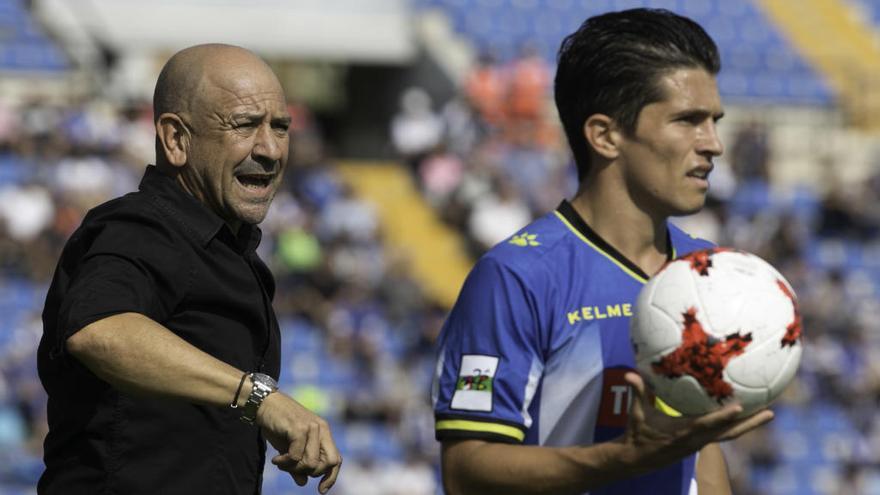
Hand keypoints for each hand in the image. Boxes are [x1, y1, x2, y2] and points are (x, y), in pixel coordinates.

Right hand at [256, 392, 341, 493]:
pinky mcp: (299, 429)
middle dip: (312, 472)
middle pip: (329, 462)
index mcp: (323, 432)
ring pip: (311, 463)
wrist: (264, 403)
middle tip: (292, 469)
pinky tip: (276, 459)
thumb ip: (298, 463)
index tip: (321, 490)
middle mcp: (321, 428)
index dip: (331, 477)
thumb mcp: (289, 447)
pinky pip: (296, 457)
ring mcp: (311, 427)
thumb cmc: (277, 425)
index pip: (336, 459)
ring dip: (294, 468)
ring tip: (281, 463)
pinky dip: (285, 463)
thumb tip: (303, 482)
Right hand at [617, 371, 772, 474]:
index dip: (723, 417)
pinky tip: (743, 415)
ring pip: (729, 435)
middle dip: (750, 424)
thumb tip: (631, 373)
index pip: (707, 424)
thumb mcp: (637, 413)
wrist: (637, 459)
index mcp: (683, 432)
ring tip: (767, 413)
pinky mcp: (700, 444)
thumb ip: (637, 392)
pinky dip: (735, 426)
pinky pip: (722, 434)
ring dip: (748, 425)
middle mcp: (697, 440)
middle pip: (729, 433)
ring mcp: (700, 444)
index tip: (740, 407)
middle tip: (771, 413)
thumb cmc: (637, 434)